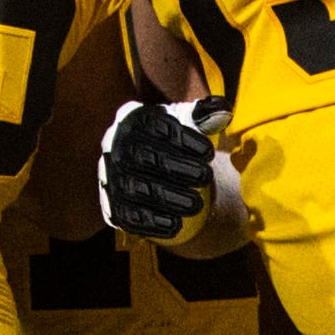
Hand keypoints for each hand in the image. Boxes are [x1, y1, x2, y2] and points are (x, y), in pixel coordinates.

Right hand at [98, 97, 227, 243]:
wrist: (141, 168)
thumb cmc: (167, 142)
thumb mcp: (183, 124)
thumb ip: (203, 116)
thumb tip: (222, 110)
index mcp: (132, 122)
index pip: (156, 127)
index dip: (183, 140)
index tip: (208, 152)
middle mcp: (116, 147)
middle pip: (145, 158)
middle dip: (177, 169)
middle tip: (205, 177)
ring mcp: (111, 177)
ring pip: (137, 189)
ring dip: (169, 199)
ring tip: (197, 204)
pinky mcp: (112, 206)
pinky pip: (129, 215)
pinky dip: (153, 222)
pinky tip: (176, 224)